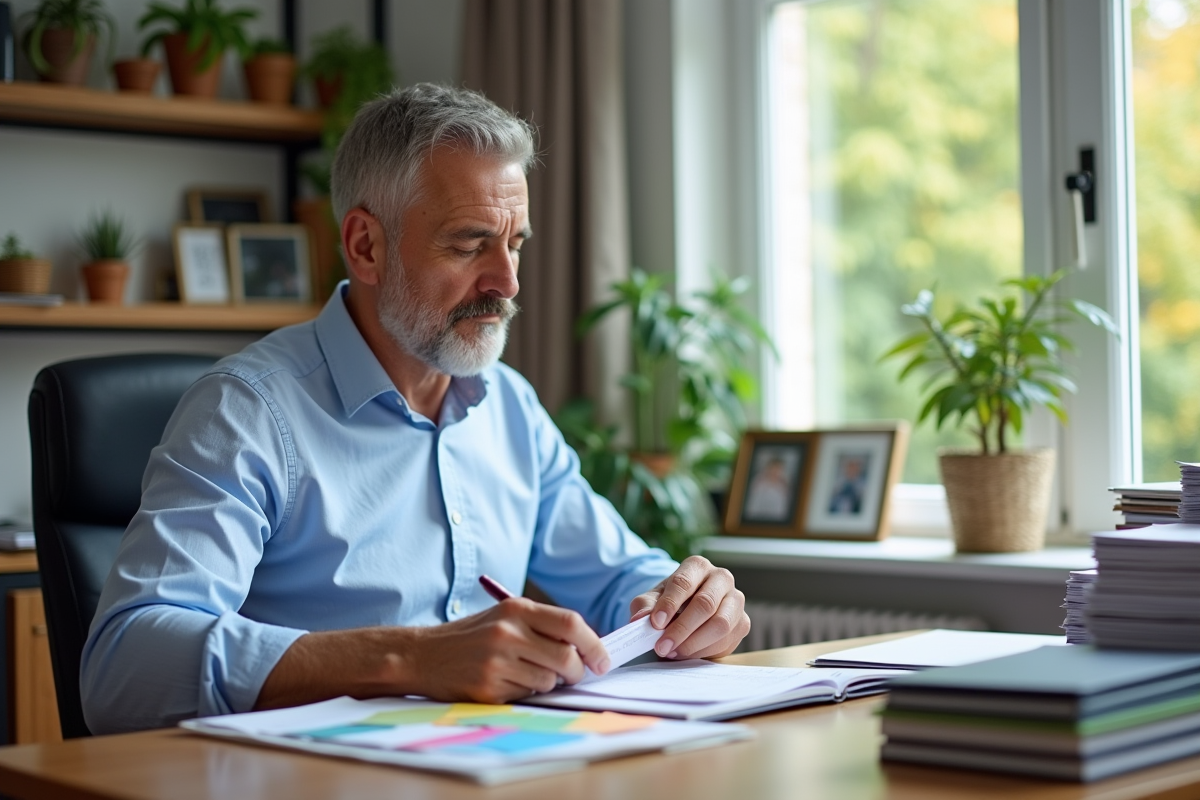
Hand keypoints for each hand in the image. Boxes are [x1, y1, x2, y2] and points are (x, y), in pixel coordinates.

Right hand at [406, 597, 609, 703]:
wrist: (422, 655)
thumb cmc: (471, 637)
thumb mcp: (504, 617)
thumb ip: (541, 627)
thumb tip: (586, 649)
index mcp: (516, 609)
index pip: (571, 624)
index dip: (594, 644)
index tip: (602, 660)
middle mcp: (508, 632)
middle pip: (566, 657)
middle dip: (576, 672)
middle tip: (573, 675)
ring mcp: (497, 661)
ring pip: (548, 681)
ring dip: (546, 684)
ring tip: (523, 674)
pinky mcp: (488, 688)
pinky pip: (526, 696)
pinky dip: (524, 694)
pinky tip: (505, 683)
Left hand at [629, 556, 749, 659]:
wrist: (687, 612)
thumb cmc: (669, 603)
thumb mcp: (652, 601)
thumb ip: (644, 607)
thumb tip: (640, 620)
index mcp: (697, 566)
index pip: (684, 582)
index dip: (669, 604)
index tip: (655, 623)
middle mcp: (721, 578)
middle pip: (705, 604)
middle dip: (681, 628)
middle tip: (662, 646)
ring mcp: (736, 600)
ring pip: (720, 624)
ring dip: (693, 643)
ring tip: (672, 652)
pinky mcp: (742, 623)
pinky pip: (726, 640)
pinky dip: (704, 651)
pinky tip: (686, 653)